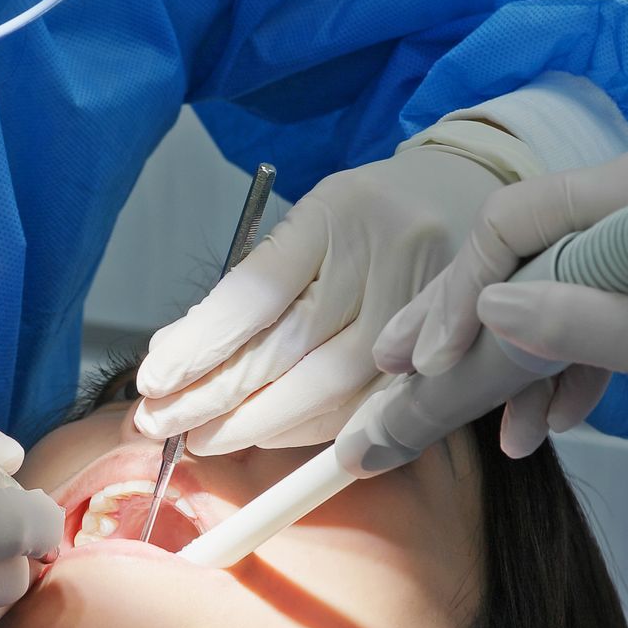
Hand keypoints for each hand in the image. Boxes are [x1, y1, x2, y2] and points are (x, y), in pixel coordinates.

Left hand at [133, 146, 506, 453]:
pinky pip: (372, 402)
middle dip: (215, 397)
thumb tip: (181, 356)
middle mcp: (383, 254)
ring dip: (257, 423)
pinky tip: (268, 438)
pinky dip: (314, 430)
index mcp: (335, 212)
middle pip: (287, 346)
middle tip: (160, 424)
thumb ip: (258, 284)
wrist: (474, 188)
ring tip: (202, 439)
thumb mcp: (311, 220)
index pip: (255, 291)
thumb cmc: (369, 216)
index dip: (201, 344)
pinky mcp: (442, 344)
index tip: (153, 379)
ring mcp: (421, 302)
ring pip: (329, 384)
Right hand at [373, 131, 627, 453]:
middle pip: (523, 251)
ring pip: (555, 280)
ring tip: (490, 429)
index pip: (511, 225)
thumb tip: (486, 312)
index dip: (458, 296)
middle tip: (398, 372)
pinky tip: (549, 420)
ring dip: (523, 355)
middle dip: (465, 324)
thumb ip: (572, 322)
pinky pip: (596, 292)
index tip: (426, 361)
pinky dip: (572, 352)